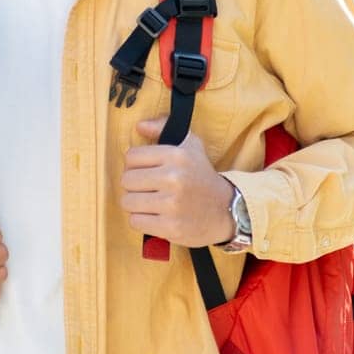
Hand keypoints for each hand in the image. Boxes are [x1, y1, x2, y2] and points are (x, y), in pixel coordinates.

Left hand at [121, 117, 235, 247]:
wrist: (226, 210)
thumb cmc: (201, 175)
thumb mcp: (190, 145)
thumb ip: (163, 127)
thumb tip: (139, 126)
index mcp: (177, 155)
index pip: (131, 157)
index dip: (134, 164)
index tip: (144, 170)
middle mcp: (174, 178)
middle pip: (126, 180)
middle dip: (133, 185)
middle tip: (147, 188)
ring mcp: (172, 204)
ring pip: (128, 201)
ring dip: (135, 204)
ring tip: (150, 203)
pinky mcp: (171, 227)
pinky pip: (135, 221)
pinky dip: (141, 221)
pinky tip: (154, 216)